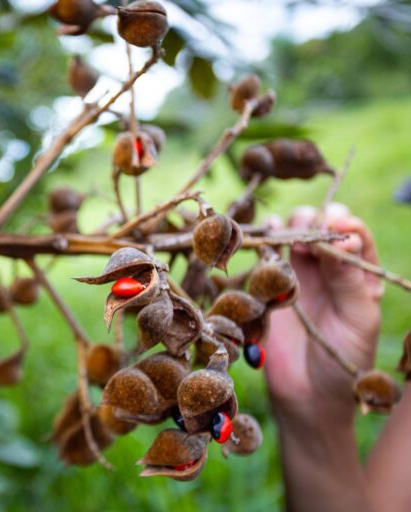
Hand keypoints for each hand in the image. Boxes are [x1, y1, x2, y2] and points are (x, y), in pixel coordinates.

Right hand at [265, 203, 382, 422]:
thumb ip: (349, 280)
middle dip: (314, 219)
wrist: (308, 396)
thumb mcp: (358, 320)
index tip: (334, 226)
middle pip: (321, 227)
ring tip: (286, 230)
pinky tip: (266, 236)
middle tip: (306, 231)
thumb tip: (344, 237)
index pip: (355, 235)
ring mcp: (297, 278)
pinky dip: (265, 241)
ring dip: (290, 225)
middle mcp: (328, 272)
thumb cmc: (344, 362)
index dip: (345, 223)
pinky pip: (265, 257)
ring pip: (293, 235)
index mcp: (358, 277)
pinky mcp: (269, 289)